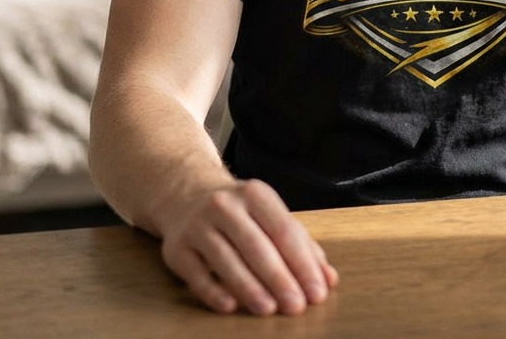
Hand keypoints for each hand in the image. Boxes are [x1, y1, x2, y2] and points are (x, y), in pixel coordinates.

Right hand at [158, 178, 339, 314]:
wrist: (186, 195)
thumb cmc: (239, 212)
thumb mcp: (269, 215)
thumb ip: (301, 245)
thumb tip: (328, 278)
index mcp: (255, 194)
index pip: (284, 230)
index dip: (302, 263)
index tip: (317, 291)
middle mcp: (225, 205)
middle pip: (256, 246)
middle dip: (279, 279)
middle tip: (297, 306)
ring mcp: (198, 226)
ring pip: (226, 260)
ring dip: (250, 288)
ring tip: (269, 310)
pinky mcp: (177, 249)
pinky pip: (197, 274)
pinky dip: (214, 291)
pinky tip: (231, 306)